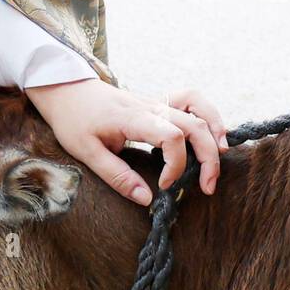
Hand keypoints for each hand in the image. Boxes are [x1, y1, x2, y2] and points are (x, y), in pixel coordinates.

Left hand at [26, 79, 228, 205]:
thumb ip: (117, 176)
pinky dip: (207, 115)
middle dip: (209, 157)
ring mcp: (156, 102)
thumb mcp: (87, 153)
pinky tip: (211, 134)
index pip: (172, 137)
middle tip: (207, 186)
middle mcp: (151, 107)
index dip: (176, 165)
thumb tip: (146, 199)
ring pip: (199, 109)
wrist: (66, 90)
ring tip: (222, 156)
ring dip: (216, 131)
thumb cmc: (73, 121)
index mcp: (133, 118)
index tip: (165, 185)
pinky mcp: (158, 103)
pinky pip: (191, 101)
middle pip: (195, 125)